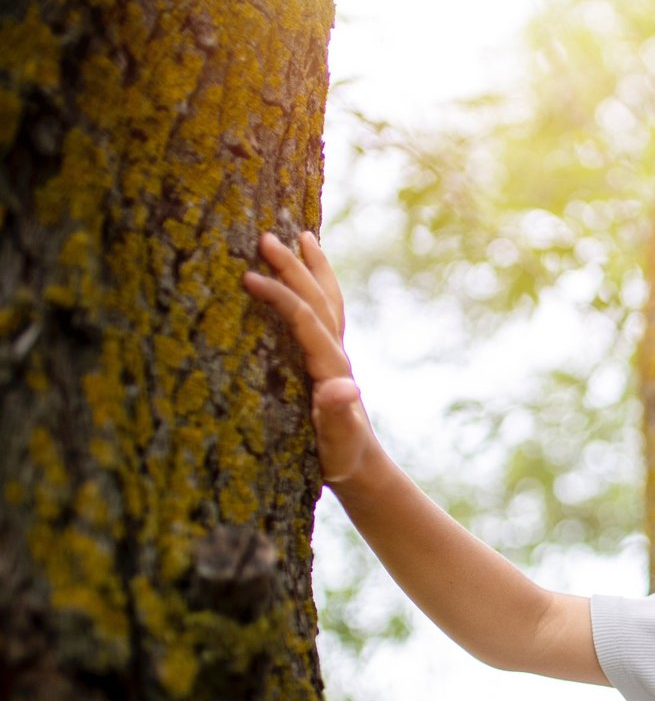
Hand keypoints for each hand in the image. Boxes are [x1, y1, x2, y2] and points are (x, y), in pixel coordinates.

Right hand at [242, 231, 375, 484]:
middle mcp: (336, 354)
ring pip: (327, 300)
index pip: (304, 321)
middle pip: (317, 300)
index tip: (248, 276)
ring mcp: (335, 353)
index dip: (279, 297)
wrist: (360, 465)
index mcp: (330, 368)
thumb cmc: (341, 457)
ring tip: (303, 235)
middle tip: (265, 237)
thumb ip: (338, 416)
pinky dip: (320, 286)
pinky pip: (327, 312)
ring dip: (314, 268)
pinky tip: (311, 272)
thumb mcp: (336, 442)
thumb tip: (343, 387)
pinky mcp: (330, 358)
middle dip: (293, 268)